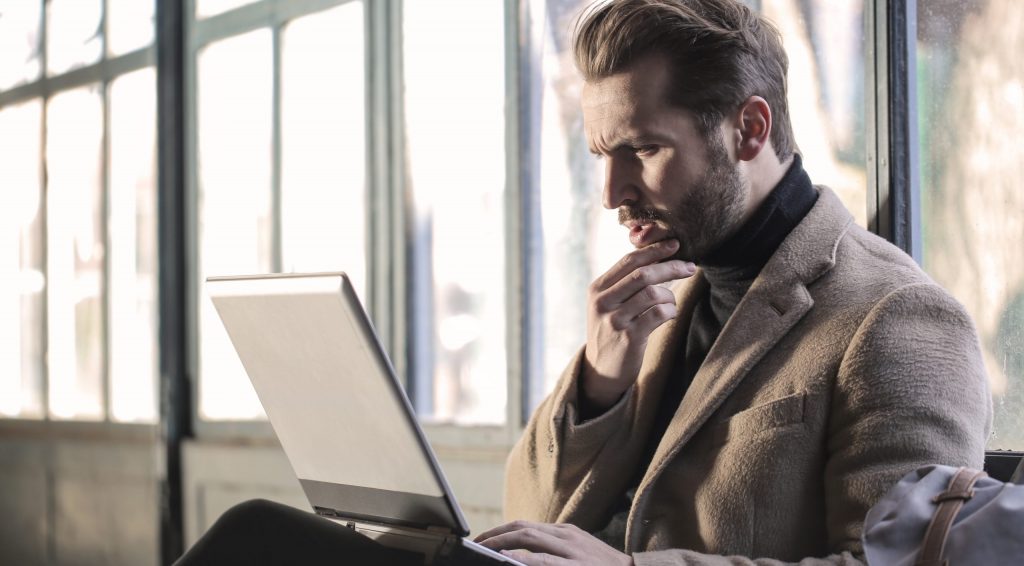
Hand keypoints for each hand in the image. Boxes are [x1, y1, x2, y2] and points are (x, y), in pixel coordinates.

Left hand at [474, 520, 633, 565]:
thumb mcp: (579, 555)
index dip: (502, 530)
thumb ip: (554, 552)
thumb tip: (523, 556)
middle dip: (495, 535)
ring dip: (502, 543)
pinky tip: (506, 560)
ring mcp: (572, 551)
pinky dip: (523, 559)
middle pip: (523, 528)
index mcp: (565, 532)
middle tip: (476, 544)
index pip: (526, 526)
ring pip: (530, 539)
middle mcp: (567, 536)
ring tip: (483, 549)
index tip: (484, 539)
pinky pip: (544, 561)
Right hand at [582, 239, 695, 408]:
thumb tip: (658, 257)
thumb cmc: (612, 331)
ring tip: (671, 303)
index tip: (675, 244)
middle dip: (671, 267)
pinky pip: (659, 314)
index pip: (629, 261)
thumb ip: (625, 283)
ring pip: (653, 293)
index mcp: (598, 288)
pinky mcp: (629, 338)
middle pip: (643, 274)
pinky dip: (670, 311)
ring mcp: (614, 320)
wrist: (600, 370)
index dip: (654, 250)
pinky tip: (669, 315)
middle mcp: (603, 302)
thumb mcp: (608, 304)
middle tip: (690, 267)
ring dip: (670, 296)